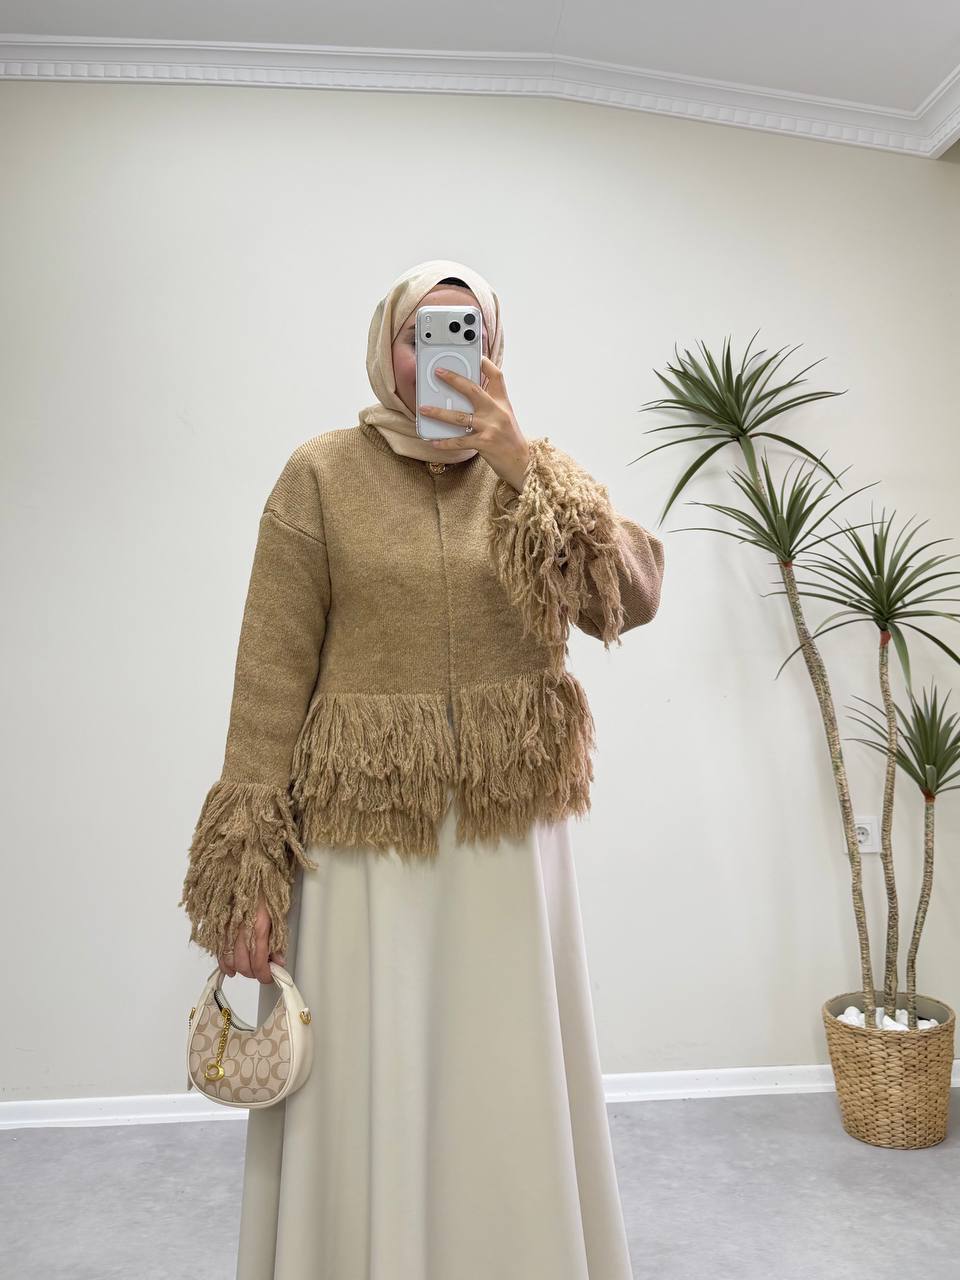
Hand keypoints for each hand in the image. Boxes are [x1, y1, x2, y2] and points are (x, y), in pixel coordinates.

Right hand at [217, 894, 284, 983]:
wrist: (248, 866)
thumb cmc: (265, 885)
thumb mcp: (279, 911)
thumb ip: (278, 938)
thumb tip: (279, 959)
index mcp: (259, 925)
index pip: (259, 962)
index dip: (264, 975)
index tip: (269, 977)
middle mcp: (240, 928)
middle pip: (243, 965)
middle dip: (253, 973)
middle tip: (261, 972)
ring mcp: (226, 926)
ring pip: (229, 960)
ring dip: (240, 969)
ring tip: (249, 968)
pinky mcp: (216, 923)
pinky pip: (218, 950)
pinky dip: (224, 962)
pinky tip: (231, 967)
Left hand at [419, 355, 530, 491]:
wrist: (522, 462)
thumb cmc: (510, 440)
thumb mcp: (505, 417)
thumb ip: (491, 405)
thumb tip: (466, 396)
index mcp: (503, 402)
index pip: (497, 376)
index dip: (486, 363)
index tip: (475, 355)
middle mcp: (497, 411)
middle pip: (473, 389)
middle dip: (453, 379)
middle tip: (438, 372)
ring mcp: (491, 427)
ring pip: (460, 417)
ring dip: (439, 413)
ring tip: (424, 409)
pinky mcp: (485, 443)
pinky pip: (460, 441)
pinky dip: (445, 442)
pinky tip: (434, 441)